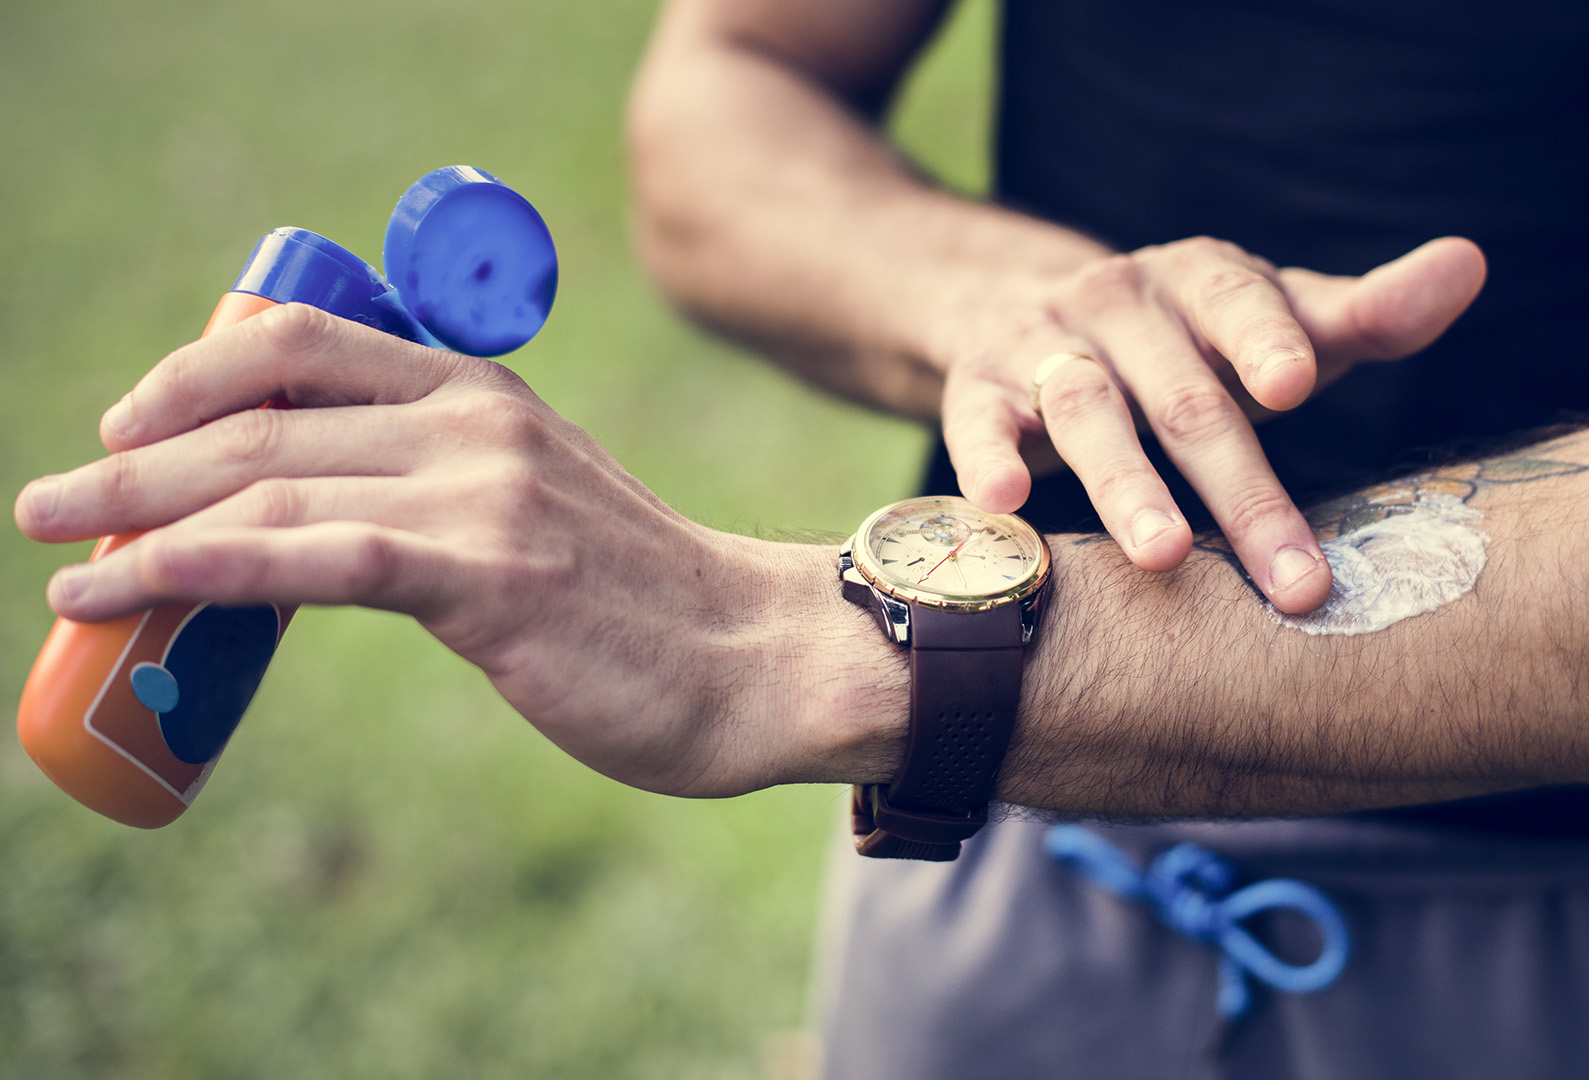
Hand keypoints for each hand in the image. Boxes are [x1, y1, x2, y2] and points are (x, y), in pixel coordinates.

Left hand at [13, 305, 902, 796]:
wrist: (758, 657)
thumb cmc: (646, 603)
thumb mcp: (541, 510)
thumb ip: (446, 492)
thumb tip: (330, 531)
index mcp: (485, 395)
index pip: (306, 347)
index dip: (194, 374)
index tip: (128, 422)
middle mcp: (475, 423)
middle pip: (263, 417)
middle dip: (135, 459)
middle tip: (47, 501)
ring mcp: (481, 493)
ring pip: (268, 483)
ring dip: (138, 518)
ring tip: (58, 559)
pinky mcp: (485, 573)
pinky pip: (310, 556)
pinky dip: (198, 566)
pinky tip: (126, 586)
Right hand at [932, 235, 1485, 612]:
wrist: (1017, 304)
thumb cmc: (1188, 339)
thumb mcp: (1273, 319)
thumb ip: (1366, 312)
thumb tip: (1469, 264)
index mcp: (1202, 278)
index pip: (1238, 301)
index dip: (1264, 340)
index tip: (1296, 385)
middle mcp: (1120, 302)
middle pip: (1183, 397)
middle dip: (1239, 490)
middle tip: (1292, 579)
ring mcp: (1042, 342)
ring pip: (1083, 410)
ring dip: (1123, 485)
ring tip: (1162, 557)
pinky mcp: (977, 386)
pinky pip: (975, 422)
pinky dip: (985, 459)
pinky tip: (1003, 504)